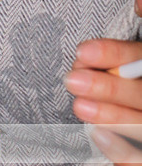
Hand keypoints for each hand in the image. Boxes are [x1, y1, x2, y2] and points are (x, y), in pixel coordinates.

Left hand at [65, 39, 141, 163]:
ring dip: (110, 115)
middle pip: (140, 94)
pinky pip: (137, 156)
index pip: (138, 57)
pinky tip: (99, 135)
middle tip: (73, 81)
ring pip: (139, 124)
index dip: (114, 53)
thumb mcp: (122, 70)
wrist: (133, 112)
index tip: (82, 52)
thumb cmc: (122, 89)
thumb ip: (108, 63)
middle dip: (107, 87)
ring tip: (80, 106)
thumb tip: (81, 59)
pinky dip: (120, 149)